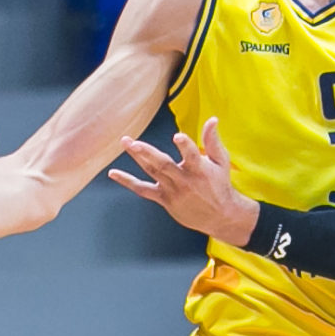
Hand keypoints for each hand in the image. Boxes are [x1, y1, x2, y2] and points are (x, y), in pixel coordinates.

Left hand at [110, 117, 257, 244]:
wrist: (220, 216)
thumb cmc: (220, 185)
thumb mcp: (221, 162)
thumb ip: (213, 140)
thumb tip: (212, 119)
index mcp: (200, 170)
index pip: (193, 156)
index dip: (185, 146)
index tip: (178, 136)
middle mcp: (184, 181)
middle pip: (163, 165)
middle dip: (147, 153)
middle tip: (133, 142)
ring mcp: (173, 191)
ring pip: (152, 173)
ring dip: (137, 158)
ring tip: (126, 142)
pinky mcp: (164, 199)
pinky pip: (143, 190)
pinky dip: (128, 182)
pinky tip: (113, 173)